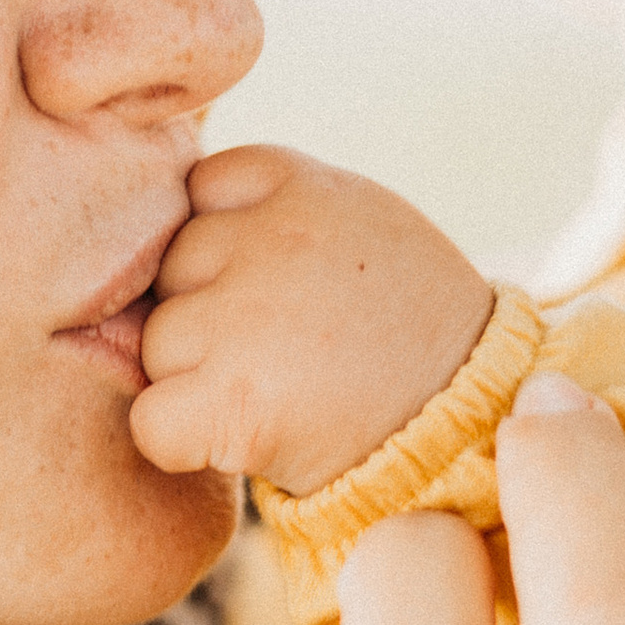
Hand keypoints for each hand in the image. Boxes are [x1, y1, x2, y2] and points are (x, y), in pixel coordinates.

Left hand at [131, 145, 494, 497]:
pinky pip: (151, 420)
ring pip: (157, 346)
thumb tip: (164, 217)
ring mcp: (246, 318)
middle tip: (289, 348)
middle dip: (209, 314)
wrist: (473, 421)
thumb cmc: (405, 322)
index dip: (226, 251)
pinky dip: (183, 442)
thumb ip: (270, 203)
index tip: (280, 287)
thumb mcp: (354, 217)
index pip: (197, 196)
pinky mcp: (232, 401)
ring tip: (283, 390)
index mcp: (297, 181)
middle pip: (172, 273)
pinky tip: (245, 437)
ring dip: (198, 379)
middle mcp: (269, 237)